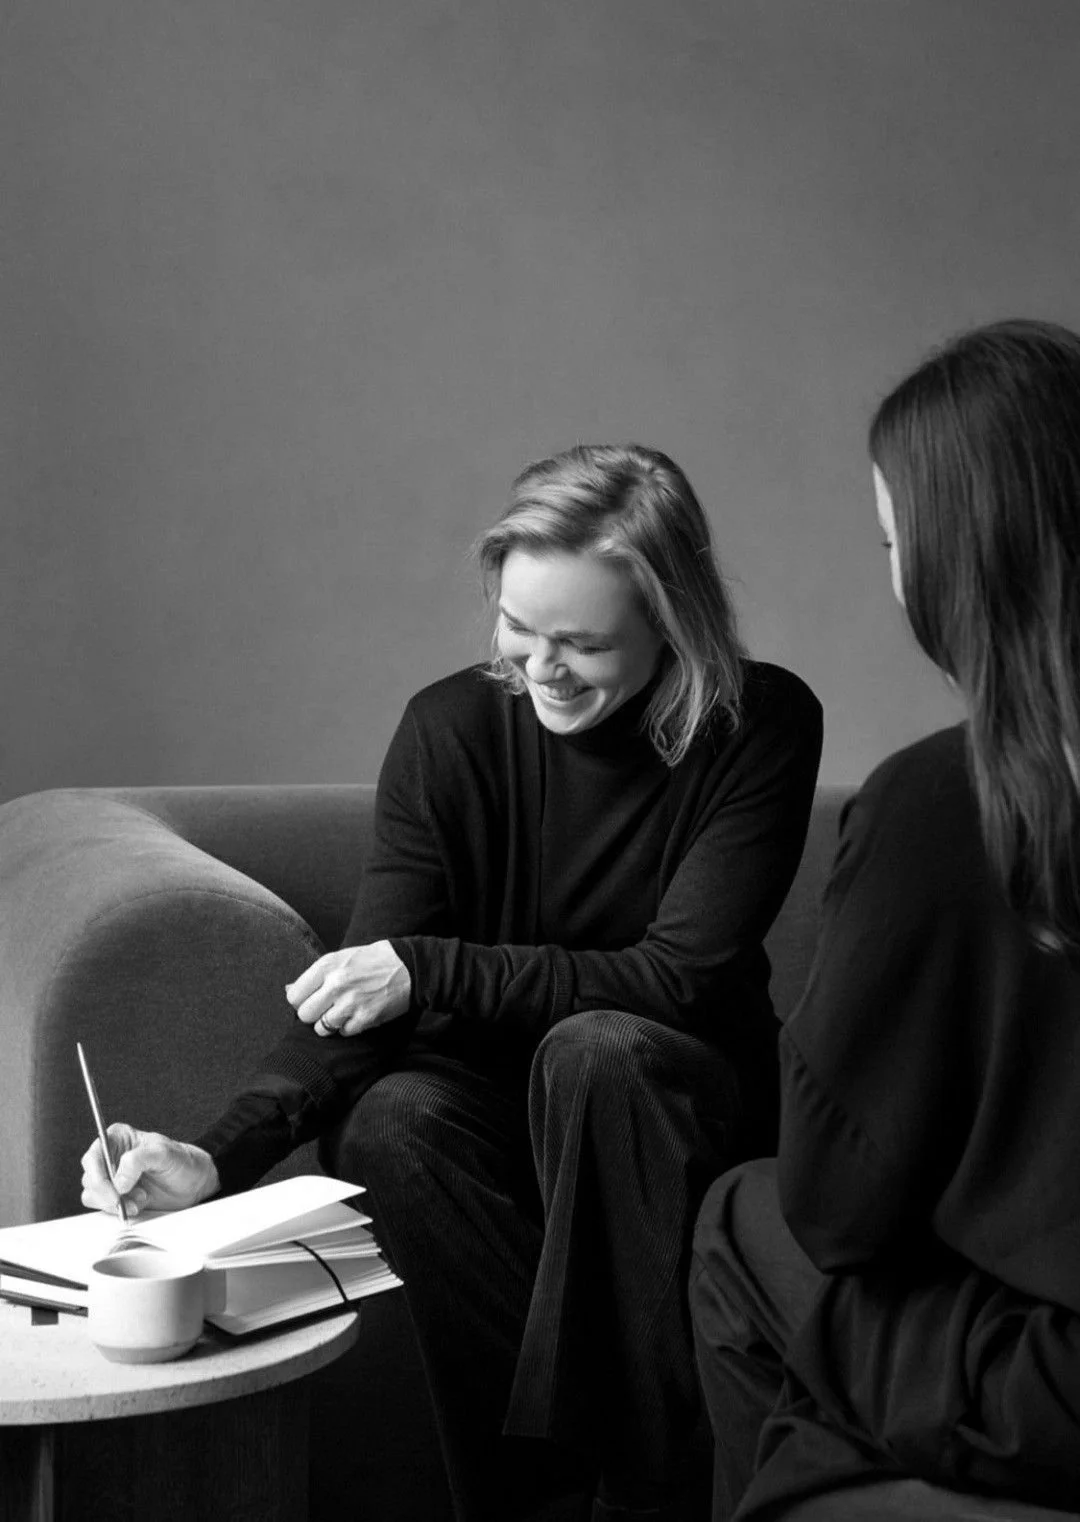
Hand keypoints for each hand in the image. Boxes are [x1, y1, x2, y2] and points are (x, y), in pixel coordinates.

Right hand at [80, 1123, 218, 1217]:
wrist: (194, 1183)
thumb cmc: (182, 1161)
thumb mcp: (164, 1154)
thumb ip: (139, 1160)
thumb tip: (118, 1180)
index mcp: (118, 1138)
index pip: (93, 1156)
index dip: (99, 1175)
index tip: (115, 1190)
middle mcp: (110, 1157)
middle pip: (90, 1178)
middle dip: (109, 1193)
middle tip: (130, 1199)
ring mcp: (112, 1178)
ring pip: (93, 1195)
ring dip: (115, 1203)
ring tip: (140, 1199)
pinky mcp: (116, 1196)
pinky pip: (103, 1207)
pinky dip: (117, 1210)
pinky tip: (138, 1205)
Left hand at [287, 941, 411, 1037]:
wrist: (409, 967)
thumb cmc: (372, 960)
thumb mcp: (341, 957)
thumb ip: (316, 975)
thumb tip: (289, 990)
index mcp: (327, 965)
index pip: (294, 995)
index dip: (301, 1001)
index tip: (311, 1000)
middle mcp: (336, 984)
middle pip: (304, 1014)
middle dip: (313, 1014)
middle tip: (325, 1008)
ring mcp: (351, 1002)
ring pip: (321, 1027)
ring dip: (329, 1024)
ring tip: (341, 1013)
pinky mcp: (366, 1017)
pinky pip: (343, 1032)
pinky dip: (348, 1028)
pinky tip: (357, 1015)